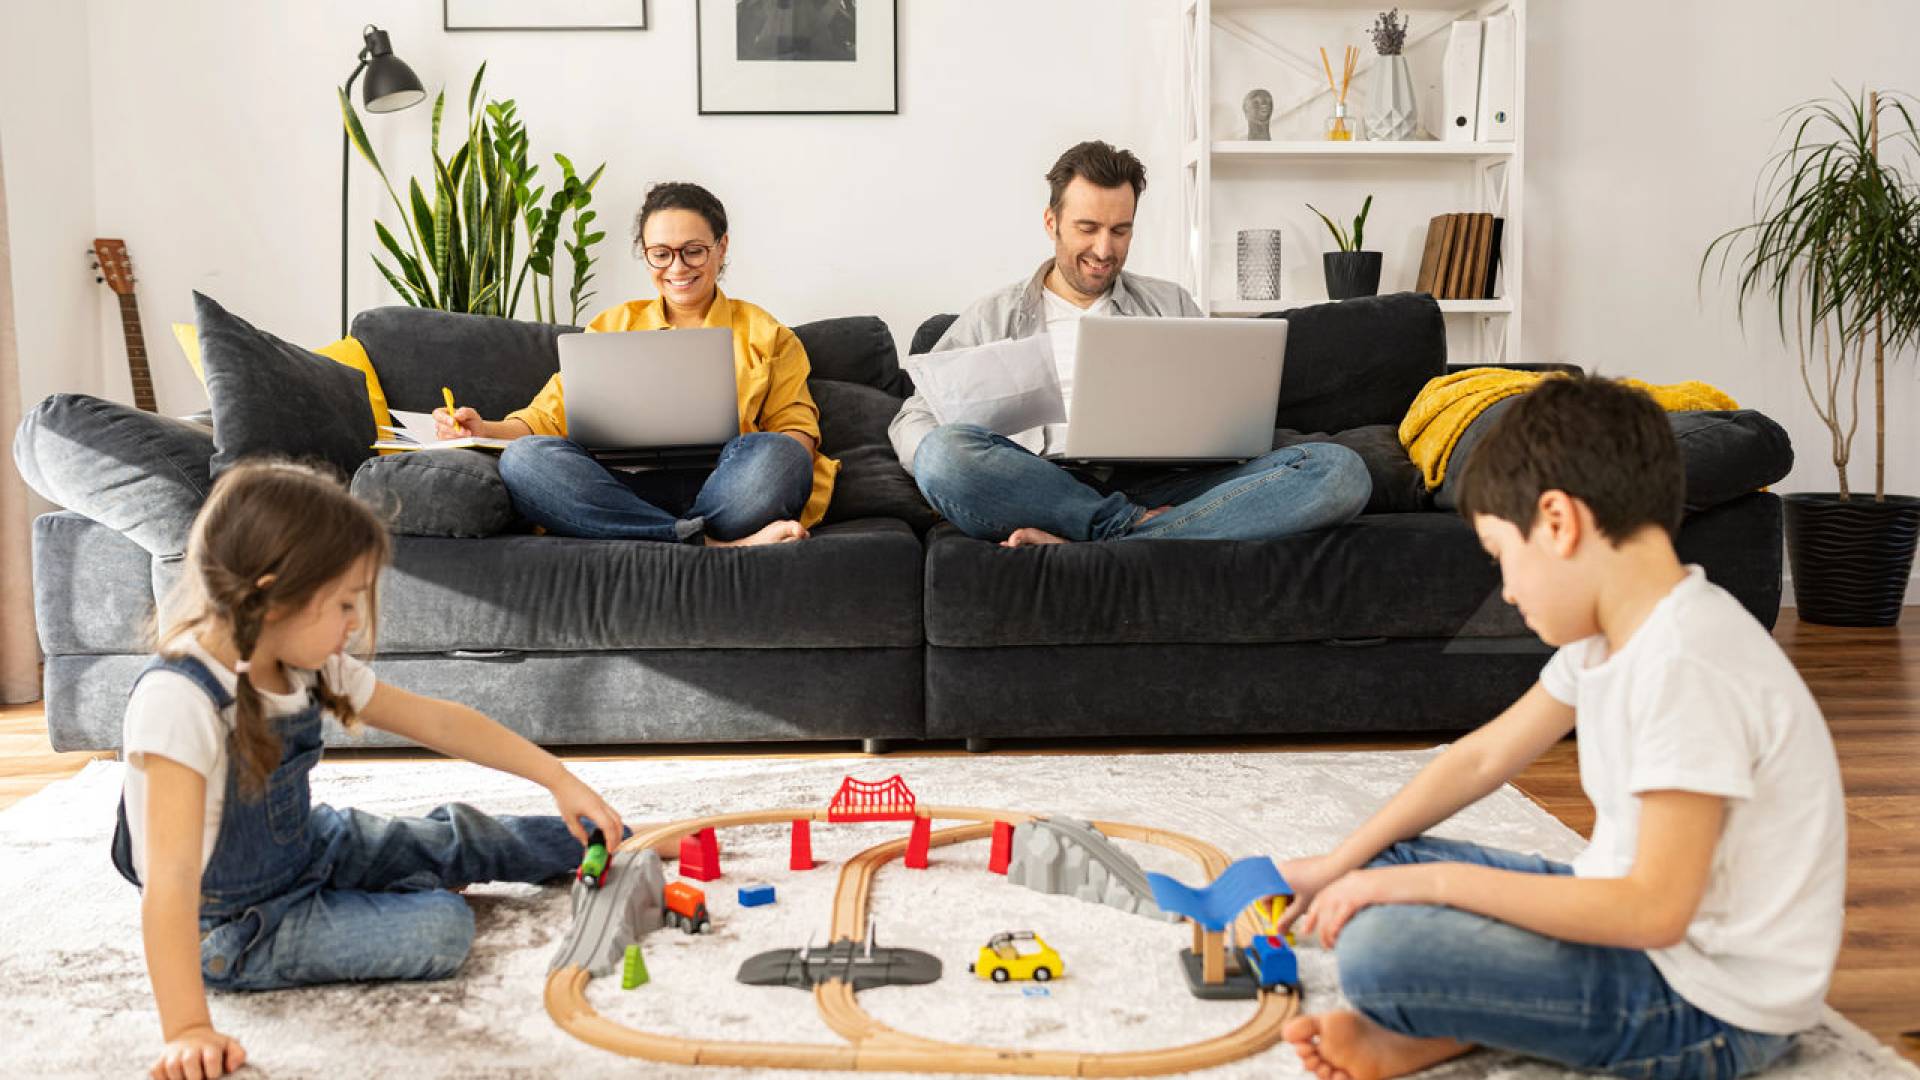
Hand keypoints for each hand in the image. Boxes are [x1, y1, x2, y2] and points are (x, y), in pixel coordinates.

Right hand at [152, 1025, 244, 1079]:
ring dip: (180, 1079)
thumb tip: (231, 1068)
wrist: (190, 1035)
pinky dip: (163, 1079)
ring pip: (172, 1068)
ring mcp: (172, 1054)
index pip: (211, 1058)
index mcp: (209, 1046)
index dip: (213, 1072)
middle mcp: (190, 1048)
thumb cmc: (214, 1048)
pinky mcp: (159, 1061)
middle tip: (199, 1079)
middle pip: (189, 1062)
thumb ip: (238, 1055)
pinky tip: (174, 1079)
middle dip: (195, 1077)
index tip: (213, 1076)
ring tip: (187, 1079)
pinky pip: (156, 1072)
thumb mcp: (230, 1046)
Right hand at [433, 406, 483, 439]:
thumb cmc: (473, 423)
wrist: (478, 435)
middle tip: (465, 431)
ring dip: (457, 436)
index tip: (454, 422)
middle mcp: (441, 424)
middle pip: (440, 426)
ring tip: (467, 435)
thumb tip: (456, 415)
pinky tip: (464, 440)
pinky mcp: (445, 443)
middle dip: (453, 430)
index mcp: (445, 413)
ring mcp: (442, 434)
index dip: (444, 418)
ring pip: (444, 436)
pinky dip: (456, 442)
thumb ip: (465, 412)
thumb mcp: (472, 414)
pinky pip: (447, 443)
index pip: (438, 414)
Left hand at [549, 772, 623, 848]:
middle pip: (618, 823)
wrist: (563, 781)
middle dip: (617, 837)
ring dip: (617, 831)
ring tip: (611, 842)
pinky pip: (612, 814)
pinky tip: (606, 831)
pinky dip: (613, 824)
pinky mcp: (601, 801)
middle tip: (612, 849)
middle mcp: (602, 805)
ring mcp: (602, 802)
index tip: (608, 850)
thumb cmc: (565, 798)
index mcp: (594, 809)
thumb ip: (579, 833)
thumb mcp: (569, 819)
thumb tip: (587, 843)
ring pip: (617, 818)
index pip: (608, 827)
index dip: (611, 840)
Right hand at [1274, 853, 1348, 932]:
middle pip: (1271, 893)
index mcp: (1276, 878)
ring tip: (1303, 905)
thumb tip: (1280, 929)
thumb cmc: (1319, 882)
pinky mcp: (1294, 865)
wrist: (1335, 867)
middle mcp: (1278, 870)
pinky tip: (1306, 896)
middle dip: (1282, 907)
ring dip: (1288, 900)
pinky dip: (1293, 891)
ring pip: (1280, 888)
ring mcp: (1286, 866)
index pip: (1263, 899)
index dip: (1271, 912)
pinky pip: (1287, 881)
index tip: (1280, 921)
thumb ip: (1288, 919)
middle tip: (1292, 914)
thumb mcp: (1301, 905)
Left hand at [1293, 865, 1432, 947]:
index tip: (1307, 927)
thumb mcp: (1378, 896)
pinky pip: (1344, 911)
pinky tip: (1336, 937)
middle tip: (1311, 938)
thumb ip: (1363, 906)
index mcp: (1353, 879)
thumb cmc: (1406, 892)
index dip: (1314, 912)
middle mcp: (1351, 880)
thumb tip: (1353, 923)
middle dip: (1314, 921)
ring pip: (1331, 908)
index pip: (1325, 894)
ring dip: (1326, 929)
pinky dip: (1337, 926)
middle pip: (1323, 901)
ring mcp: (1358, 885)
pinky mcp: (1366, 892)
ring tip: (1329, 944)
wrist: (1426, 882)